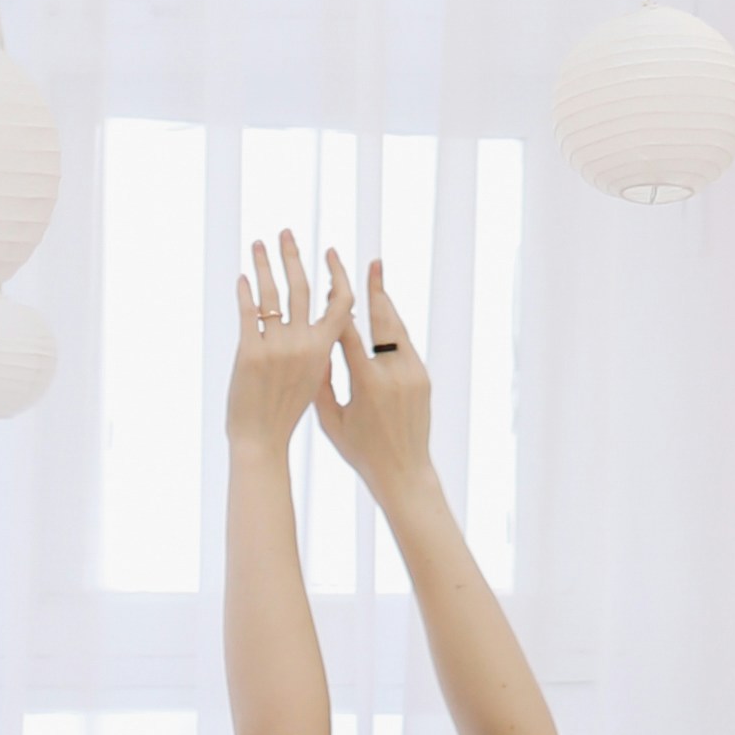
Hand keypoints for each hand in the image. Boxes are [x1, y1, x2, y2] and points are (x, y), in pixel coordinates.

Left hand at [227, 230, 338, 446]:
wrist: (261, 440)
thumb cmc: (285, 412)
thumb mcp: (313, 379)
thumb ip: (316, 350)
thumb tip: (317, 325)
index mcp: (324, 349)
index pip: (341, 302)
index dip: (337, 274)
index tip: (329, 251)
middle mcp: (303, 344)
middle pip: (300, 288)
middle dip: (291, 256)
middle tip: (285, 232)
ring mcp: (277, 347)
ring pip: (272, 294)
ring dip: (263, 265)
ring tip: (258, 244)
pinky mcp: (250, 353)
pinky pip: (248, 313)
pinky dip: (244, 292)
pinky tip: (241, 278)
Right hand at [310, 247, 439, 513]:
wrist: (404, 472)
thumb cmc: (360, 452)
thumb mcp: (331, 421)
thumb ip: (320, 384)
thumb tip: (311, 347)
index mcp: (368, 383)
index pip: (350, 333)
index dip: (339, 305)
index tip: (332, 281)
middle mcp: (394, 373)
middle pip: (383, 320)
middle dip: (374, 289)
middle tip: (371, 261)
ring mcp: (413, 373)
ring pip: (399, 329)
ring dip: (386, 304)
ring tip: (377, 279)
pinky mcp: (423, 378)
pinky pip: (407, 344)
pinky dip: (395, 327)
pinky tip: (386, 314)